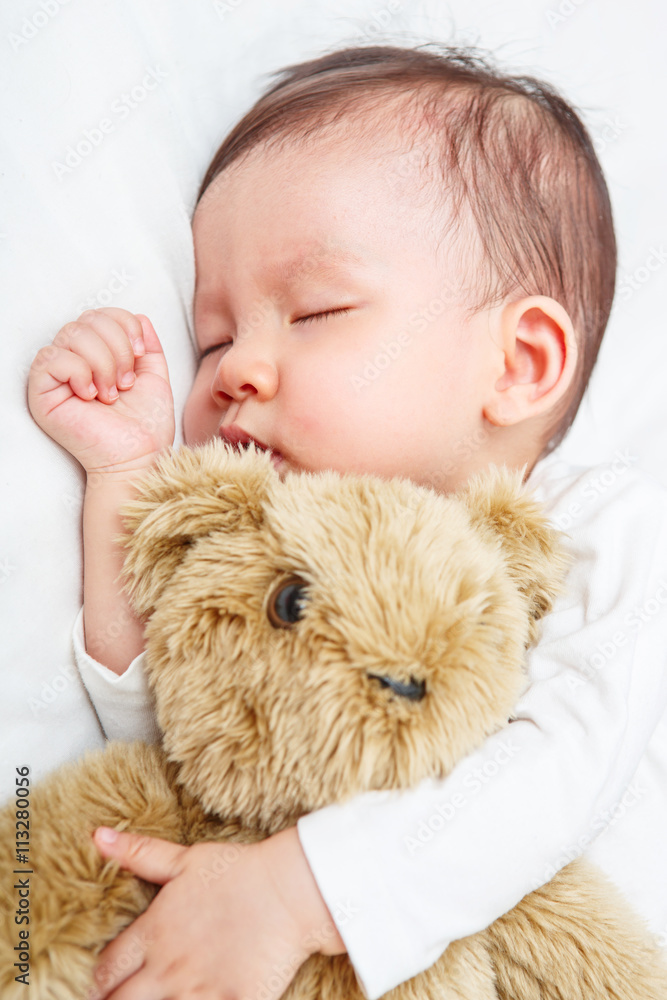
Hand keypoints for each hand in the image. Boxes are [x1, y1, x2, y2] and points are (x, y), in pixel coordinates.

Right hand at [28, 308, 174, 476]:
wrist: (139, 456)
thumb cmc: (145, 425)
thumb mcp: (155, 376)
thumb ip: (148, 346)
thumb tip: (140, 318)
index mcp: (98, 355)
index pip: (102, 315)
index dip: (125, 325)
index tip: (140, 354)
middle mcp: (74, 361)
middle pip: (88, 319)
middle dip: (117, 347)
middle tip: (126, 382)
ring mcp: (56, 376)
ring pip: (72, 333)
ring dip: (102, 362)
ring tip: (111, 393)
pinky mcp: (42, 393)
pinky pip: (52, 357)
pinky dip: (79, 372)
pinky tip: (90, 396)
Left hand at [89, 826, 345, 999]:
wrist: (290, 891)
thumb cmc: (238, 871)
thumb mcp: (185, 859)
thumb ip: (139, 853)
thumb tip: (97, 836)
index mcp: (154, 933)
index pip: (106, 972)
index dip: (100, 983)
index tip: (107, 984)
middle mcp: (168, 967)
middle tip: (129, 995)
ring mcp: (197, 991)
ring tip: (160, 998)